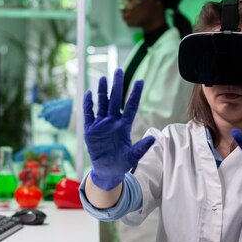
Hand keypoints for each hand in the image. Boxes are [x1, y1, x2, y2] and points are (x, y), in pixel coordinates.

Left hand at [39, 98, 72, 128]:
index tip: (38, 116)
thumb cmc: (70, 105)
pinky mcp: (61, 127)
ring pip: (51, 123)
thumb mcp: (60, 102)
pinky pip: (56, 126)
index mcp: (52, 111)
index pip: (43, 114)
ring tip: (59, 115)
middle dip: (48, 116)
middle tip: (53, 112)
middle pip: (47, 119)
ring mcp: (57, 123)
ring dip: (53, 120)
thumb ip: (51, 104)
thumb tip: (44, 105)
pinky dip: (57, 123)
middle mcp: (53, 118)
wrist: (80, 112)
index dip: (41, 115)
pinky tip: (62, 119)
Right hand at [83, 68, 154, 190]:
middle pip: (116, 100)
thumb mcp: (132, 156)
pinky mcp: (90, 129)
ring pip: (102, 103)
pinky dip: (88, 104)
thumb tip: (153, 138)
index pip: (131, 106)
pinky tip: (89, 93)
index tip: (140, 81)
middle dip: (117, 85)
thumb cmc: (121, 163)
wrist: (106, 171)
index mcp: (124, 126)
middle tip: (119, 70)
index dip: (135, 94)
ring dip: (102, 91)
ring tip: (103, 78)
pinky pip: (89, 114)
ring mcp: (101, 124)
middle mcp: (113, 121)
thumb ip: (141, 147)